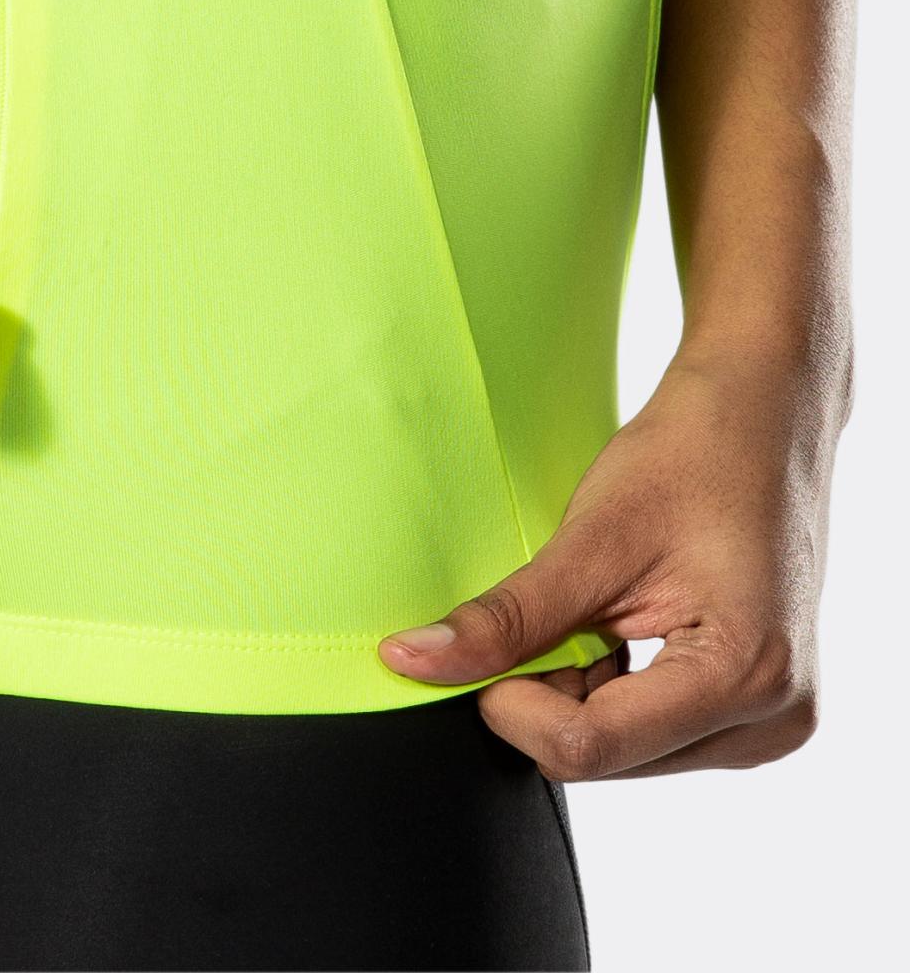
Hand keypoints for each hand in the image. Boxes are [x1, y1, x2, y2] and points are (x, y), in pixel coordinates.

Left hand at [377, 355, 847, 779]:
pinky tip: (615, 630)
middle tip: (548, 610)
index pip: (587, 745)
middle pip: (600, 757)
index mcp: (743, 676)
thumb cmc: (691, 459)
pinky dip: (606, 693)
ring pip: (617, 755)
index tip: (484, 642)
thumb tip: (409, 661)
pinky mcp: (752, 715)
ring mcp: (767, 724)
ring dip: (575, 693)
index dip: (509, 701)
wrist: (761, 422)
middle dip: (545, 695)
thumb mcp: (590, 539)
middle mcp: (770, 720)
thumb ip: (506, 617)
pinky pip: (646, 737)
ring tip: (596, 612)